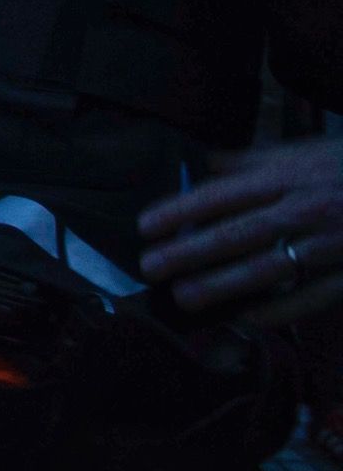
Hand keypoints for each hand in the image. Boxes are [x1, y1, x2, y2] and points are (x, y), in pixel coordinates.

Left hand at [139, 139, 342, 325]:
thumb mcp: (305, 151)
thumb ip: (254, 160)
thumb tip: (205, 164)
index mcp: (290, 177)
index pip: (224, 194)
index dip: (181, 210)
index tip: (146, 226)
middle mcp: (306, 209)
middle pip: (239, 233)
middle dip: (190, 251)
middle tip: (150, 267)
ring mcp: (331, 244)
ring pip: (269, 267)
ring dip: (223, 285)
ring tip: (184, 297)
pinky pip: (312, 296)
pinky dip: (280, 309)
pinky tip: (247, 320)